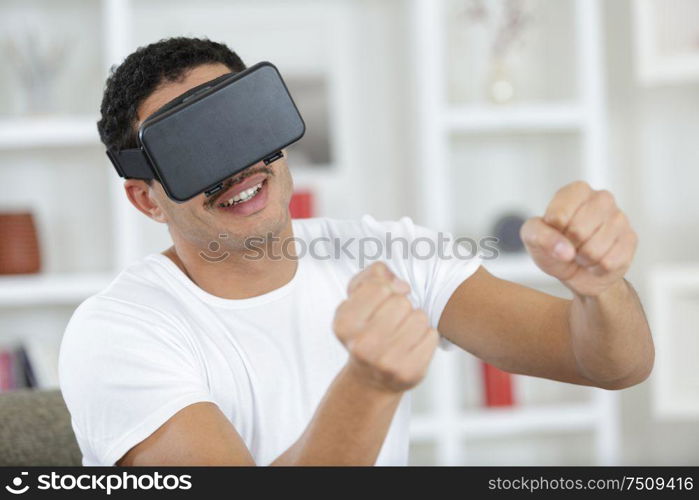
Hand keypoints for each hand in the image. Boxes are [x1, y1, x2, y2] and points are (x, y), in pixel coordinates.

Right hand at [333, 262, 438, 392]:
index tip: (382, 301)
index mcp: (344, 324)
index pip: (379, 287)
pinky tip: (411, 346)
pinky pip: (432, 335)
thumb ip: (373, 275)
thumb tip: (401, 285)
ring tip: (402, 333)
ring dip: (415, 321)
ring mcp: (386, 362)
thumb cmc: (365, 330)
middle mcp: (362, 345)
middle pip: (401, 302)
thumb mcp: (357, 298)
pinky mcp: (409, 372)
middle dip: (401, 306)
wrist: (370, 378)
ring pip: (419, 317)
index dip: (386, 289)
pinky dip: (426, 337)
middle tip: (391, 322)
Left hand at [520, 181, 637, 296]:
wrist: (577, 270)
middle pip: (578, 231)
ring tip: (582, 252)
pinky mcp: (631, 239)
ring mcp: (620, 218)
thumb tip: (564, 250)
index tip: (555, 231)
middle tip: (570, 245)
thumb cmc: (554, 247)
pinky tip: (596, 260)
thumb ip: (540, 236)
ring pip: (594, 249)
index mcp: (576, 191)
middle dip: (569, 246)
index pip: (559, 215)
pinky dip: (597, 268)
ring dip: (583, 259)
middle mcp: (601, 199)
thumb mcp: (533, 238)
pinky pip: (609, 262)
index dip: (553, 232)